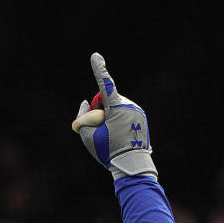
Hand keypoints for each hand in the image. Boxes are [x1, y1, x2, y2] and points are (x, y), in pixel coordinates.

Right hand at [72, 52, 156, 178]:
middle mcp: (129, 106)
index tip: (96, 56)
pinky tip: (119, 136)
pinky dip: (118, 121)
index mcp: (117, 108)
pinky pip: (124, 113)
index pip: (105, 86)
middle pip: (106, 102)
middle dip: (99, 112)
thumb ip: (82, 117)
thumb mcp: (88, 137)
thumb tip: (85, 103)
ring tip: (112, 137)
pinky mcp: (141, 117)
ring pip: (115, 107)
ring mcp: (137, 111)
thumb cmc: (109, 152)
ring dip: (109, 117)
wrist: (133, 166)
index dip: (99, 70)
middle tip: (100, 131)